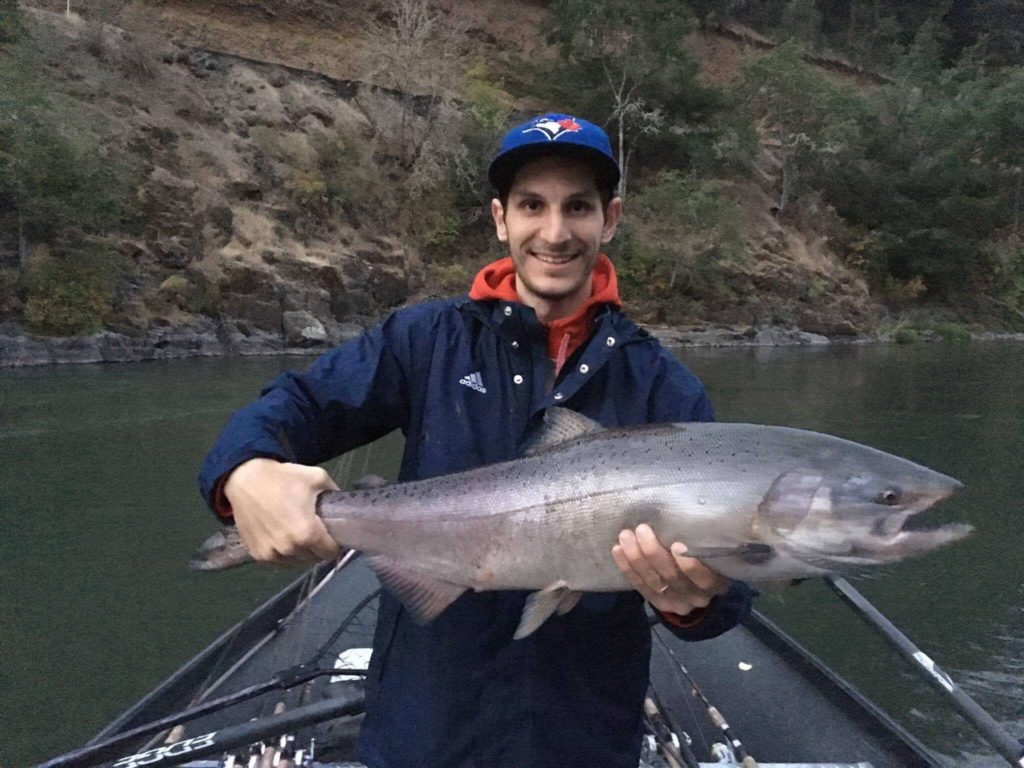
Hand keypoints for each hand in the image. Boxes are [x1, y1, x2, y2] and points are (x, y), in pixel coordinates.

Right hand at [224, 458, 341, 565]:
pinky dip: (284, 553)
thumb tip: (344, 506)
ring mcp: (271, 553)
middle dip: (317, 547)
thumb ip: (335, 493)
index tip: (331, 534)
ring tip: (297, 533)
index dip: (334, 543)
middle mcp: (290, 548)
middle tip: (314, 530)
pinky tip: (283, 537)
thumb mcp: (317, 478)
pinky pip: (279, 561)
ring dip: (301, 552)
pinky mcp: (257, 554)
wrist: (246, 480)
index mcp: (307, 533)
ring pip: (296, 562)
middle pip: (314, 558)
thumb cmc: (283, 478)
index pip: (330, 553)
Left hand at [611, 524, 728, 615]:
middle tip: (642, 529)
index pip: (704, 578)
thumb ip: (702, 538)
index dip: (690, 565)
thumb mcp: (711, 548)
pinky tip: (617, 550)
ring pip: (653, 582)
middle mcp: (697, 597)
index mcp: (715, 582)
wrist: (697, 583)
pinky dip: (627, 568)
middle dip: (654, 553)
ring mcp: (676, 603)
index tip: (677, 544)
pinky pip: (640, 586)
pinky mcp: (658, 603)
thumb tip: (692, 513)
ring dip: (637, 558)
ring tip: (626, 536)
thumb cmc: (704, 553)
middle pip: (673, 578)